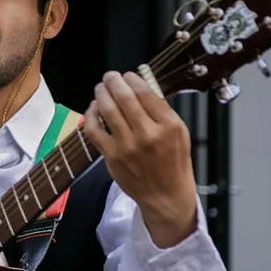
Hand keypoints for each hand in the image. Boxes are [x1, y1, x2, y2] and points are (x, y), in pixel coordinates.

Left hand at [84, 72, 198, 247]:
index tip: (128, 75)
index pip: (146, 93)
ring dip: (101, 93)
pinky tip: (94, 108)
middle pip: (124, 97)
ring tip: (101, 88)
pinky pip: (94, 129)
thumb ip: (161, 111)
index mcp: (170, 125)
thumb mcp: (179, 133)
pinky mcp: (111, 155)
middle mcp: (149, 134)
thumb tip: (141, 86)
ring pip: (107, 109)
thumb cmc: (173, 163)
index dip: (133, 79)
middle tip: (110, 76)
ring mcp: (128, 145)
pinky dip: (91, 114)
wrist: (166, 195)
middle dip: (114, 81)